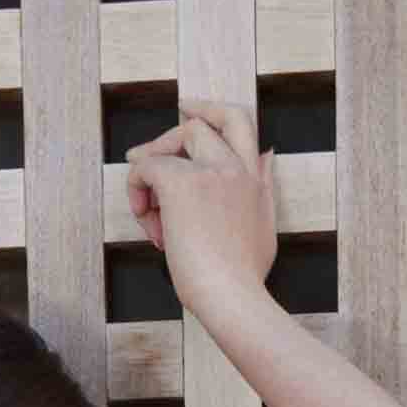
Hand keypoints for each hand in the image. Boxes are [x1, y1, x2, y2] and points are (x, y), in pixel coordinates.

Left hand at [125, 99, 276, 320]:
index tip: (187, 109)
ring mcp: (210, 172)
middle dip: (166, 142)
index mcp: (253, 177)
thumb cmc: (245, 278)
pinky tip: (145, 219)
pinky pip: (146, 167)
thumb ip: (265, 187)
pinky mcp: (182, 184)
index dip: (209, 110)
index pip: (238, 121)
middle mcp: (234, 166)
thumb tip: (269, 154)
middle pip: (198, 125)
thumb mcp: (266, 225)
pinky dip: (136, 189)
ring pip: (168, 146)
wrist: (233, 298)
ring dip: (150, 175)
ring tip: (151, 217)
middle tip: (141, 161)